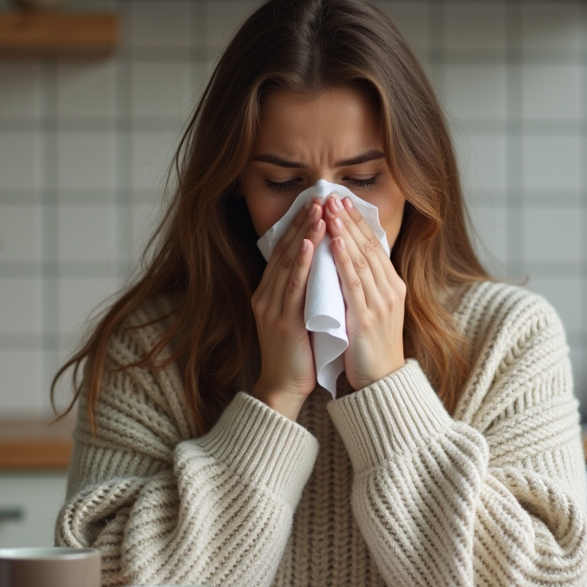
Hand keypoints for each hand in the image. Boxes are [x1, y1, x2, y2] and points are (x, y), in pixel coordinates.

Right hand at [251, 201, 327, 420]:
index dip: (297, 228)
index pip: (283, 253)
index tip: (312, 205)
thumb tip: (321, 268)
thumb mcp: (296, 317)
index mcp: (268, 294)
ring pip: (289, 264)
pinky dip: (302, 263)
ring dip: (304, 235)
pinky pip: (294, 287)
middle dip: (301, 224)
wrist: (283, 388)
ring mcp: (273, 308)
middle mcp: (266, 296)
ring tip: (317, 211)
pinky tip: (310, 244)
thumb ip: (302, 293)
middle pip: (284, 252)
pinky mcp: (284, 321)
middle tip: (317, 197)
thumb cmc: (295, 355)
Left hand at [325, 195, 406, 391]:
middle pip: (368, 247)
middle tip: (332, 195)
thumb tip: (347, 261)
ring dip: (344, 233)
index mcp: (392, 286)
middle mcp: (390, 290)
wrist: (381, 382)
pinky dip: (344, 261)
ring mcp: (380, 303)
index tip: (341, 201)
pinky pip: (354, 284)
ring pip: (361, 260)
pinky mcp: (368, 318)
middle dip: (349, 220)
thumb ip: (364, 286)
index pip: (374, 246)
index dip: (357, 222)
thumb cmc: (370, 348)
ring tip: (329, 210)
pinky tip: (334, 244)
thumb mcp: (372, 310)